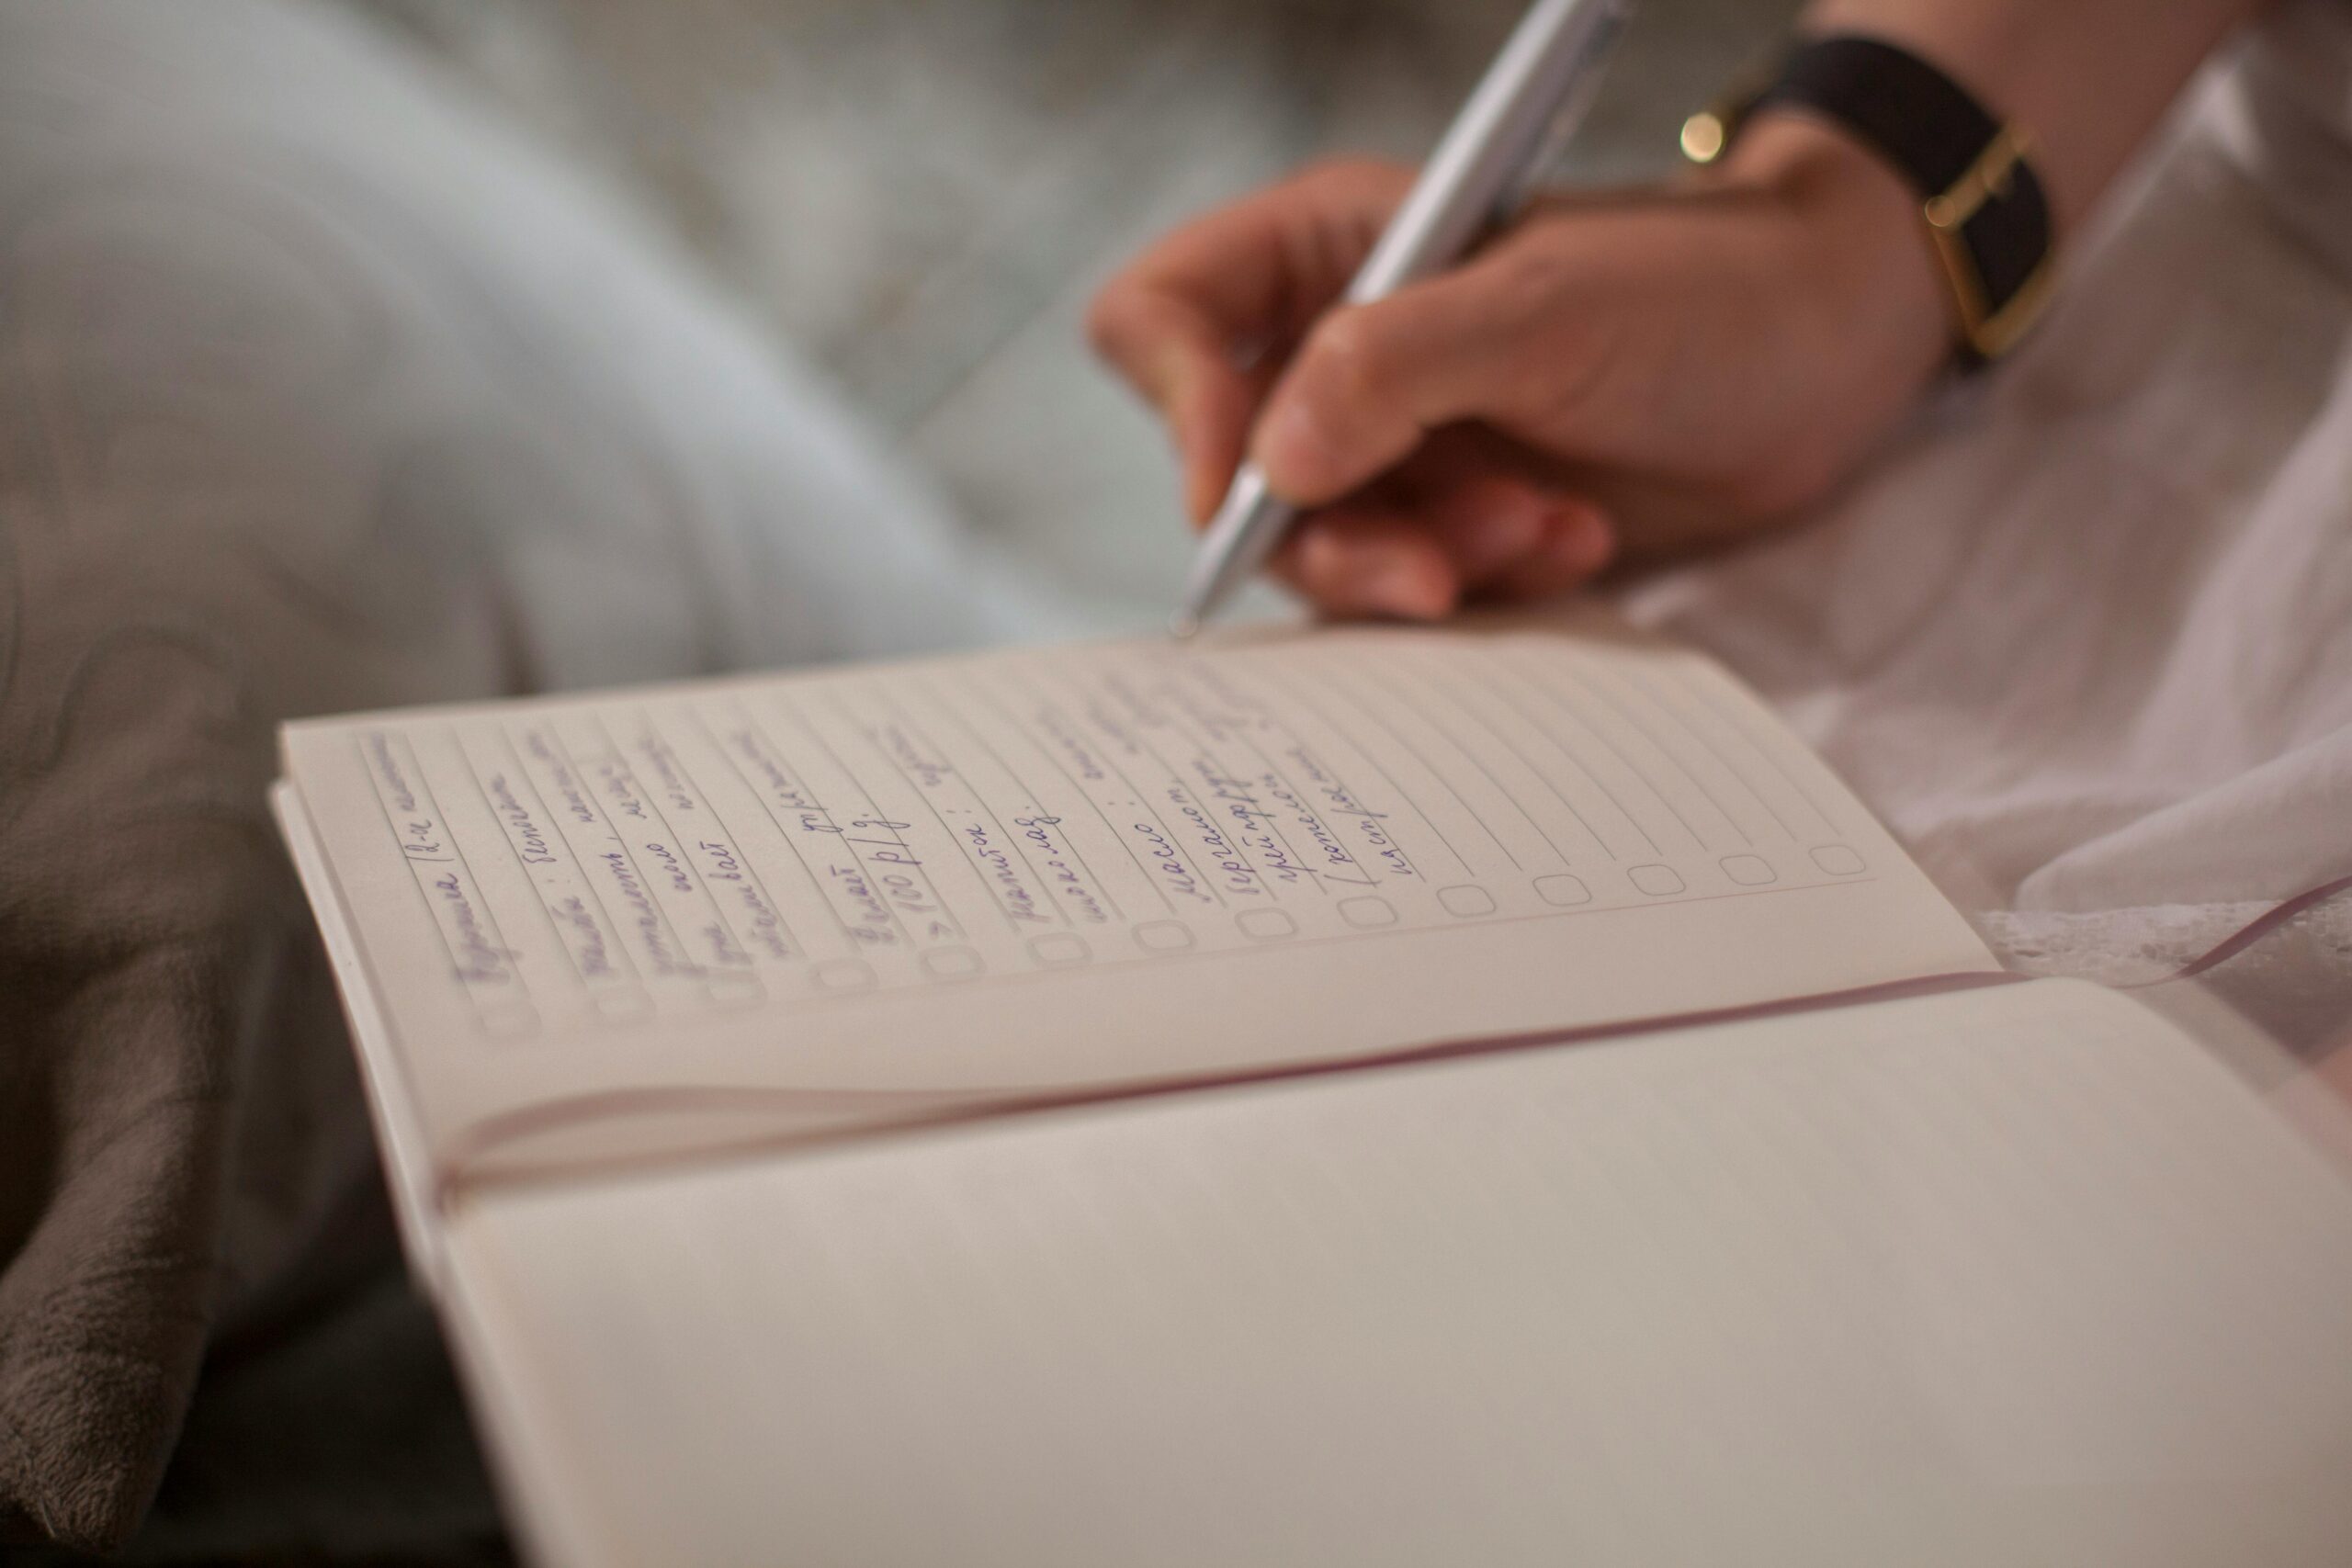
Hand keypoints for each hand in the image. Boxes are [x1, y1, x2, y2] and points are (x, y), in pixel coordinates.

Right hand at [1088, 119, 1953, 619]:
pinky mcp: (1450, 516)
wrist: (1826, 357)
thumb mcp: (1544, 308)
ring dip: (1429, 561)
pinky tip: (1574, 537)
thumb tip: (1269, 466)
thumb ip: (1392, 369)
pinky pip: (1410, 587)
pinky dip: (1488, 579)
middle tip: (1441, 558)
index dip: (1180, 406)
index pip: (1164, 317)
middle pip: (1236, 473)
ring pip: (1323, 549)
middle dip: (1339, 531)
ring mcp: (1393, 442)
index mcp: (1326, 252)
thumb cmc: (1698, 290)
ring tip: (1542, 525)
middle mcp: (1338, 350)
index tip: (1248, 489)